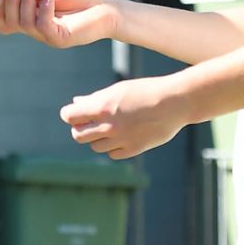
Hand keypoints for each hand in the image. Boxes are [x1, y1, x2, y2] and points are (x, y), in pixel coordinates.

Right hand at [0, 0, 116, 47]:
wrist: (104, 8)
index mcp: (31, 20)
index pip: (5, 24)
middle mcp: (36, 31)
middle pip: (11, 23)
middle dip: (11, 1)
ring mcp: (48, 37)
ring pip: (25, 24)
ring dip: (26, 1)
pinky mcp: (60, 38)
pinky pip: (43, 25)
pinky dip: (44, 7)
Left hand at [59, 76, 185, 159]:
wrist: (174, 103)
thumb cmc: (145, 91)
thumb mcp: (118, 90)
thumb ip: (95, 99)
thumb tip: (76, 103)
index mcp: (102, 107)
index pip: (70, 116)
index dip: (69, 114)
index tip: (73, 113)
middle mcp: (109, 126)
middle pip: (78, 135)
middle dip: (80, 128)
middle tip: (88, 122)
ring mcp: (121, 140)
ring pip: (94, 146)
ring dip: (97, 138)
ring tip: (110, 127)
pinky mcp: (133, 150)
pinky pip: (112, 154)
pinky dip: (113, 147)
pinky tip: (122, 136)